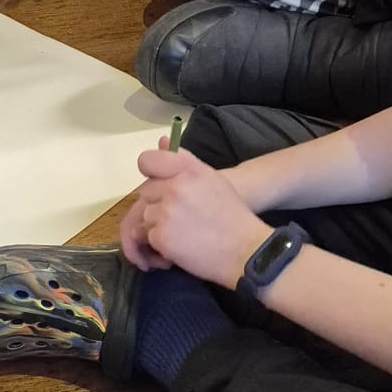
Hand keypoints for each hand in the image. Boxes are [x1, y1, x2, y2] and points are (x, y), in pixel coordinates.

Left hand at [120, 148, 266, 288]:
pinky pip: (148, 237)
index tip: (159, 183)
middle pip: (146, 191)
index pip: (148, 161)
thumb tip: (162, 141)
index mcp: (188, 169)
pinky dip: (160, 244)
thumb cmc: (232, 214)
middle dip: (157, 203)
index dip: (150, 172)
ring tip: (183, 232)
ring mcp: (166, 211)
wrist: (245, 250)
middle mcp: (174, 186)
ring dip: (158, 225)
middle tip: (179, 215)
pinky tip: (180, 245)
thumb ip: (185, 161)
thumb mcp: (212, 178)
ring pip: (146, 216)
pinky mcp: (161, 236)